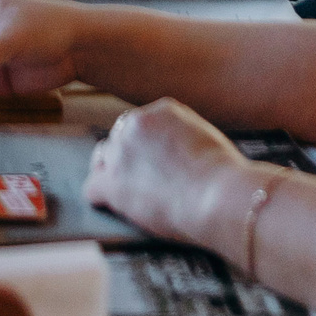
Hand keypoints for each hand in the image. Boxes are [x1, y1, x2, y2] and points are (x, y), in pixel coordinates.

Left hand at [84, 99, 254, 245]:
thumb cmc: (224, 175)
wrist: (220, 196)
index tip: (152, 161)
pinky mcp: (112, 182)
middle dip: (126, 157)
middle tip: (138, 177)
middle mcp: (136, 124)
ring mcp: (121, 153)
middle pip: (118, 138)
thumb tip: (175, 151)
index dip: (145, 146)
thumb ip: (182, 136)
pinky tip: (110, 206)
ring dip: (112, 174)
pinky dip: (101, 198)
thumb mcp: (206, 137)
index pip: (141, 124)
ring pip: (102, 160)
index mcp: (162, 110)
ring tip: (127, 192)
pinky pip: (91, 188)